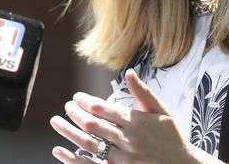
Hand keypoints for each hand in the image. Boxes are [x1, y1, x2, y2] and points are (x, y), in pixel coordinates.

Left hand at [49, 69, 204, 162]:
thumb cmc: (171, 137)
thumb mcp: (161, 111)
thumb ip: (143, 92)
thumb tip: (129, 72)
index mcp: (136, 121)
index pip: (104, 108)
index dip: (86, 102)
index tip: (76, 98)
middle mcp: (128, 139)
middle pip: (93, 125)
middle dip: (75, 114)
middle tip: (66, 107)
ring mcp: (123, 158)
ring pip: (89, 144)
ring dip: (70, 132)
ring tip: (57, 122)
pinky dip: (73, 158)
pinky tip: (60, 151)